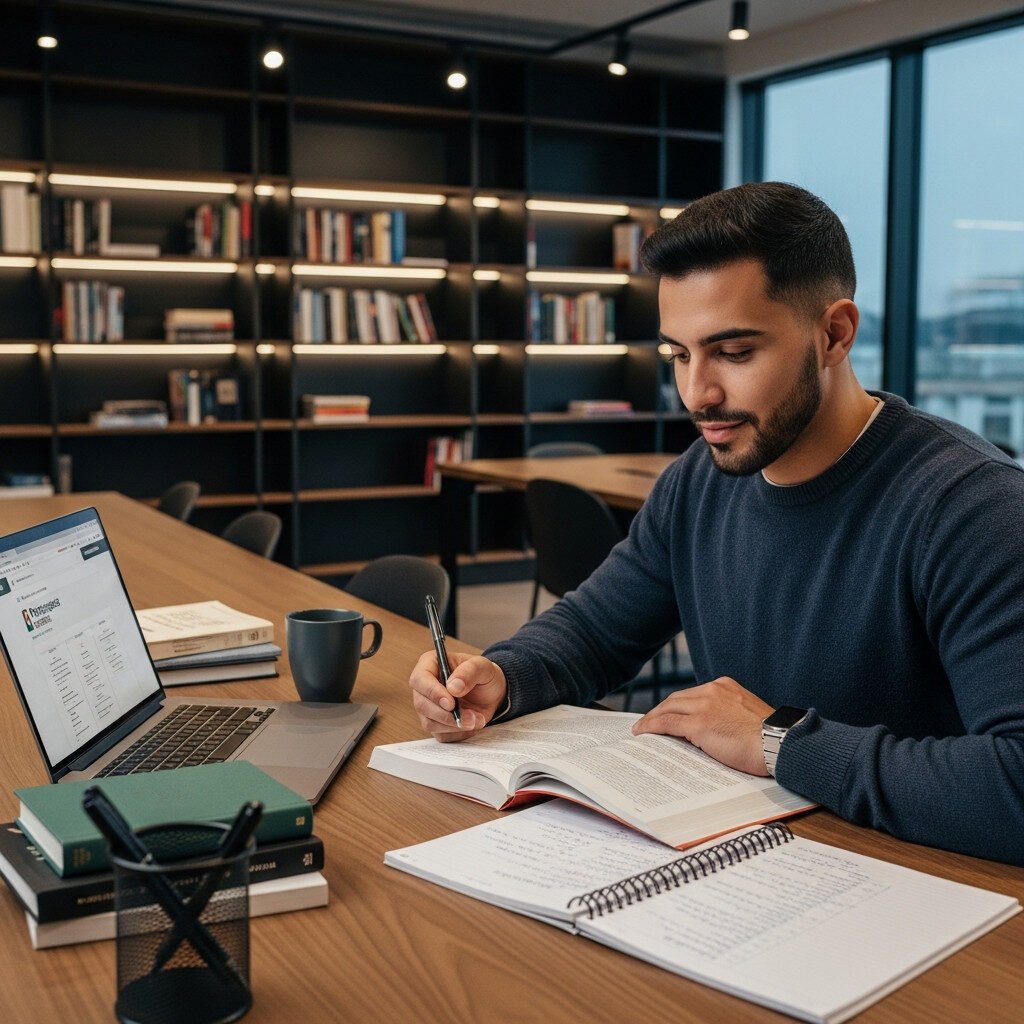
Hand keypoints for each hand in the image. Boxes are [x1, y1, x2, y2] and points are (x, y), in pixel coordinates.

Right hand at [408, 650, 507, 742]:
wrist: (491, 692)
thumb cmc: (484, 674)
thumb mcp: (482, 667)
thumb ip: (469, 672)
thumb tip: (452, 687)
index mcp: (430, 664)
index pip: (419, 679)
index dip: (432, 693)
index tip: (451, 703)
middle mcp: (424, 686)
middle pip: (422, 705)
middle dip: (447, 715)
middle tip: (470, 717)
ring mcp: (427, 706)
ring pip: (429, 723)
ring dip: (455, 725)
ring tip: (477, 718)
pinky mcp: (436, 723)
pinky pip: (441, 734)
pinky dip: (458, 732)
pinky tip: (472, 723)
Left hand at [631, 676, 772, 775]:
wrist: (780, 744)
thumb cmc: (770, 737)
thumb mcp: (746, 715)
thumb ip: (727, 714)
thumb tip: (710, 729)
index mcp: (725, 686)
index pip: (692, 694)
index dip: (676, 705)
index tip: (668, 713)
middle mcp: (712, 690)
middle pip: (676, 699)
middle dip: (660, 710)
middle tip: (649, 722)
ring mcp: (704, 706)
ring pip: (668, 709)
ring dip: (651, 719)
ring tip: (641, 729)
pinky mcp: (699, 724)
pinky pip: (666, 723)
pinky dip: (651, 726)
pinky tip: (643, 733)